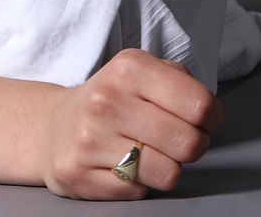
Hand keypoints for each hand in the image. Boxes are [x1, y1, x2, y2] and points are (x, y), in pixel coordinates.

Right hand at [35, 49, 219, 199]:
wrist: (51, 128)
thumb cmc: (110, 102)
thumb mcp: (141, 73)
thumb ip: (179, 79)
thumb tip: (208, 111)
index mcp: (128, 69)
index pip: (200, 104)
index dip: (210, 118)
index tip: (199, 120)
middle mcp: (106, 100)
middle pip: (189, 143)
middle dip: (190, 147)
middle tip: (172, 140)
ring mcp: (90, 138)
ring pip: (168, 173)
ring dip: (166, 169)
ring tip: (147, 154)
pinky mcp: (79, 174)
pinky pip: (139, 192)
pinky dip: (138, 184)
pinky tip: (120, 166)